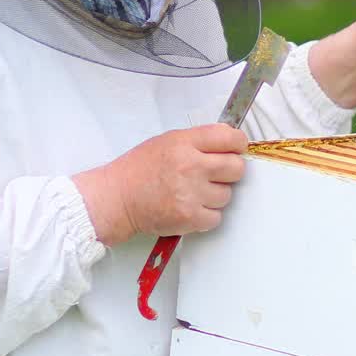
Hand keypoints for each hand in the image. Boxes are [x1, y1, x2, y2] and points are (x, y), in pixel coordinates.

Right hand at [71, 124, 247, 245]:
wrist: (117, 198)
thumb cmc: (140, 169)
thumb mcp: (168, 141)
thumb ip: (199, 141)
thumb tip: (229, 144)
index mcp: (185, 143)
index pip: (230, 138)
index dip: (238, 144)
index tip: (236, 149)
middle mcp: (191, 166)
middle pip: (236, 168)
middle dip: (230, 171)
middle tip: (215, 174)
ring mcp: (191, 194)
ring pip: (227, 195)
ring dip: (215, 195)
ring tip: (194, 192)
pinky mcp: (190, 218)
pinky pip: (216, 217)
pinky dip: (207, 216)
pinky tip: (191, 207)